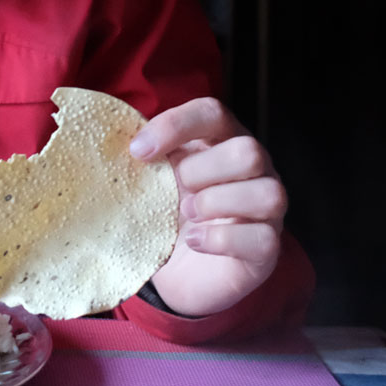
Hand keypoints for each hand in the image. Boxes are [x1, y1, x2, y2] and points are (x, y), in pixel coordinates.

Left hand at [130, 97, 285, 318]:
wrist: (181, 272)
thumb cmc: (169, 215)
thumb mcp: (154, 181)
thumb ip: (144, 158)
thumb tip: (117, 141)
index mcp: (222, 141)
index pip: (213, 112)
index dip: (176, 125)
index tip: (138, 152)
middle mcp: (256, 169)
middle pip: (247, 150)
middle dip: (201, 171)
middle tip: (174, 193)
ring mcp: (268, 210)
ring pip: (267, 193)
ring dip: (216, 203)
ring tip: (186, 214)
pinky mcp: (268, 249)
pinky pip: (263, 238)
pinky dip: (220, 239)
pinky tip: (194, 241)